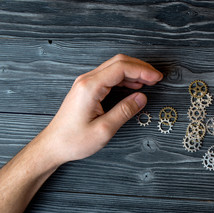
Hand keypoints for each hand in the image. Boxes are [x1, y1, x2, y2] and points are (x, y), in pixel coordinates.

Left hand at [38, 54, 162, 164]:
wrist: (53, 145)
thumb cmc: (74, 140)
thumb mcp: (104, 130)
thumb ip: (124, 111)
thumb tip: (142, 98)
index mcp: (90, 87)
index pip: (121, 68)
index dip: (142, 70)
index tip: (157, 77)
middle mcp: (87, 80)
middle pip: (118, 63)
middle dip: (140, 67)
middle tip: (156, 77)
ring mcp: (86, 84)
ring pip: (114, 68)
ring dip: (133, 72)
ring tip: (149, 81)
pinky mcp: (86, 89)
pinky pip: (109, 77)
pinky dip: (124, 78)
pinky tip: (134, 86)